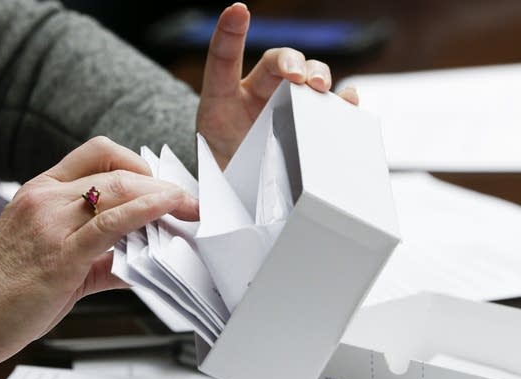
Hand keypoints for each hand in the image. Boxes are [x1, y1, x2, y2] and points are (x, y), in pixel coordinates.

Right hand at [0, 137, 198, 367]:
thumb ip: (101, 252)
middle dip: (161, 183)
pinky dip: (145, 211)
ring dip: (162, 197)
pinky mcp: (61, 254)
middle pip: (117, 172)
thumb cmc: (9, 288)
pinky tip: (167, 210)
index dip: (138, 162)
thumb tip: (143, 257)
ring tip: (189, 208)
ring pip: (118, 190)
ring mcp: (51, 222)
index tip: (162, 183)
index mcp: (42, 190)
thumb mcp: (55, 254)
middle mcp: (46, 198)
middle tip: (189, 200)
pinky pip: (111, 223)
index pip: (98, 153)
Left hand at [197, 2, 358, 169]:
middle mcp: (257, 94)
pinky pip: (329, 105)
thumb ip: (211, 167)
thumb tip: (213, 184)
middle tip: (297, 77)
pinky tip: (347, 101)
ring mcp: (285, 105)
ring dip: (318, 75)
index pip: (223, 61)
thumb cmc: (223, 169)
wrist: (238, 185)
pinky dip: (341, 100)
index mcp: (224, 100)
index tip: (239, 11)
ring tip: (319, 88)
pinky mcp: (308, 120)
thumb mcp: (207, 164)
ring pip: (307, 76)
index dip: (230, 34)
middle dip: (291, 61)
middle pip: (278, 62)